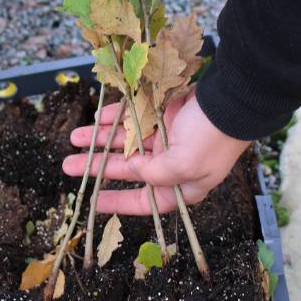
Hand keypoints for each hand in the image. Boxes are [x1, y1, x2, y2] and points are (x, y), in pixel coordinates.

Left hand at [62, 92, 251, 213]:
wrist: (233, 98)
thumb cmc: (212, 137)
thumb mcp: (184, 165)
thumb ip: (154, 174)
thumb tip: (132, 171)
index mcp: (183, 185)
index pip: (145, 201)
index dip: (118, 203)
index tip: (92, 202)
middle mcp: (173, 164)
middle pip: (129, 169)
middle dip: (98, 167)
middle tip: (68, 165)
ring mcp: (168, 137)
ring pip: (126, 141)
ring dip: (100, 141)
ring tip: (74, 138)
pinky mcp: (164, 113)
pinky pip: (133, 117)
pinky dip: (115, 118)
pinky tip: (96, 119)